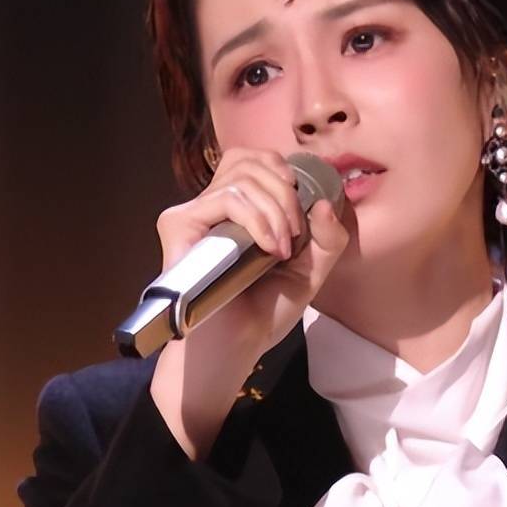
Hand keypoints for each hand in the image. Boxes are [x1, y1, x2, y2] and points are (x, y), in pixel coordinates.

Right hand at [150, 148, 349, 458]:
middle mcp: (213, 204)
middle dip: (287, 193)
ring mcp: (194, 213)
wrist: (235, 347)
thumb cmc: (264, 311)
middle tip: (296, 236)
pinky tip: (267, 248)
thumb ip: (327, 237)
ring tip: (282, 249)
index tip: (304, 216)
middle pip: (251, 159)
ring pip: (242, 177)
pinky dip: (257, 219)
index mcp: (240, 208)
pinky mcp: (179, 224)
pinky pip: (226, 198)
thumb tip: (325, 201)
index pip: (258, 160)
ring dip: (277, 210)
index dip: (286, 175)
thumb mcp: (310, 271)